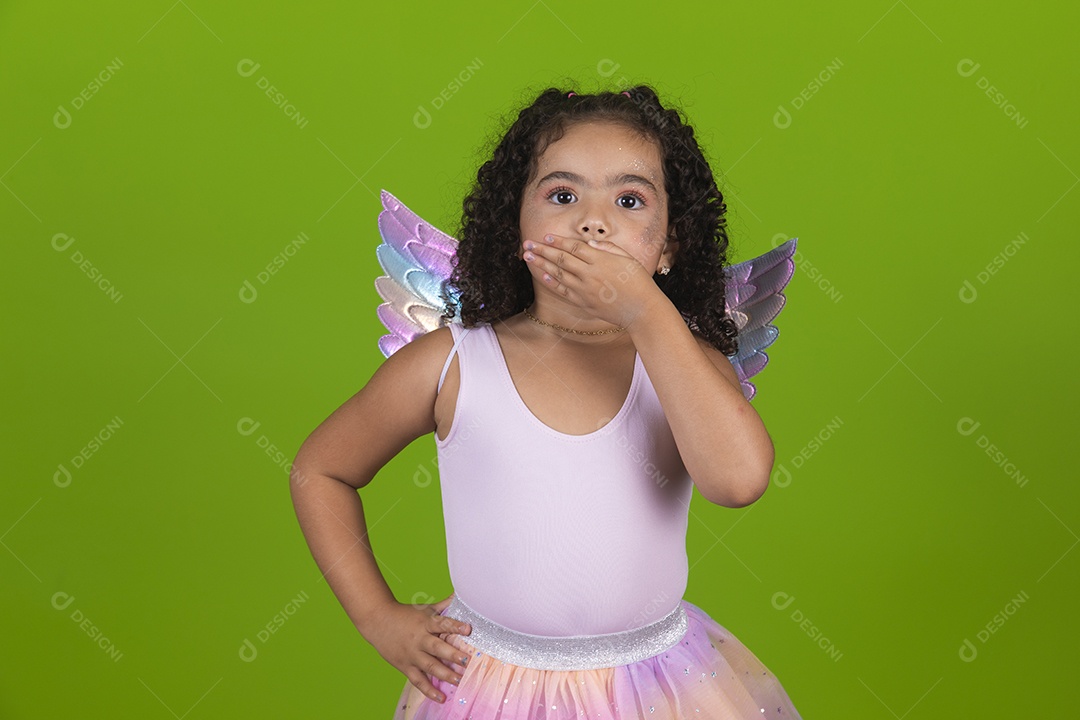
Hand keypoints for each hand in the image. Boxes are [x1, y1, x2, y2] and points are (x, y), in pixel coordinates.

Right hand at [361, 594, 471, 703]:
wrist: (377, 621)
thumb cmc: (405, 614)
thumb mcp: (424, 608)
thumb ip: (443, 605)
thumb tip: (460, 595)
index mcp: (425, 623)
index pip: (442, 624)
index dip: (455, 626)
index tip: (468, 629)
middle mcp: (419, 639)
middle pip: (437, 648)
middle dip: (453, 655)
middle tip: (467, 661)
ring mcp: (412, 655)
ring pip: (430, 666)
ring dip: (446, 674)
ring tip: (460, 681)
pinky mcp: (405, 666)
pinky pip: (418, 680)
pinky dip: (429, 690)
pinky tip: (442, 698)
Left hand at [521, 233, 663, 329]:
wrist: (641, 309)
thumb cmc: (638, 281)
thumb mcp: (627, 257)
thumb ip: (607, 248)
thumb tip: (589, 242)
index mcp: (600, 260)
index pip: (574, 247)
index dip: (558, 241)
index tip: (545, 237)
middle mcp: (589, 274)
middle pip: (561, 258)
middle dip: (542, 250)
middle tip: (527, 244)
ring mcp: (585, 289)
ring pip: (558, 274)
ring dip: (541, 264)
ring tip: (528, 257)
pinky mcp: (584, 302)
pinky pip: (563, 291)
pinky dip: (552, 282)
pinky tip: (542, 275)